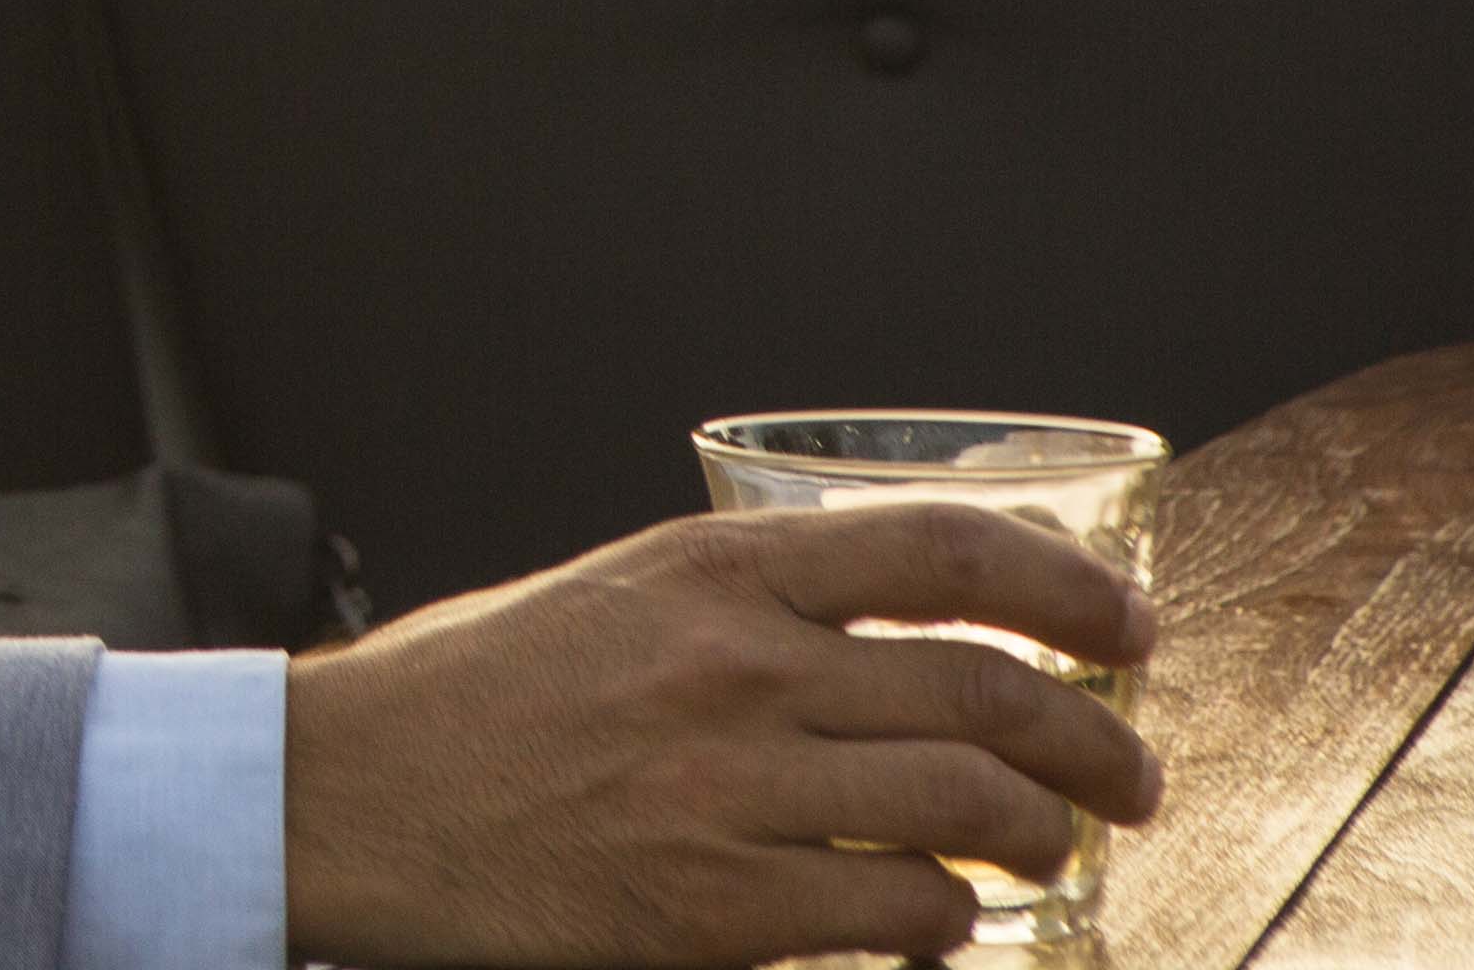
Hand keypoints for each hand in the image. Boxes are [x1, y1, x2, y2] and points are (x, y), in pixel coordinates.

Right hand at [283, 501, 1163, 965]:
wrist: (344, 795)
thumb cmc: (465, 698)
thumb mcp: (606, 597)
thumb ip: (735, 605)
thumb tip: (885, 641)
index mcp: (708, 566)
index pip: (946, 551)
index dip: (1070, 588)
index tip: (1128, 628)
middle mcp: (733, 662)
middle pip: (992, 693)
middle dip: (1099, 745)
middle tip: (1130, 776)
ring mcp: (727, 787)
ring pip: (970, 807)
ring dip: (1044, 838)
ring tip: (1050, 851)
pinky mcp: (712, 907)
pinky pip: (901, 912)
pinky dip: (947, 922)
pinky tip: (936, 920)